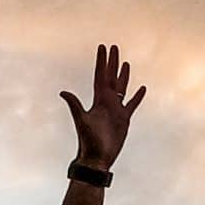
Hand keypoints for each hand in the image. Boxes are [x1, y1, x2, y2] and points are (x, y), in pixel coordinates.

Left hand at [58, 42, 145, 169]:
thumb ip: (75, 105)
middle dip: (112, 62)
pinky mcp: (124, 119)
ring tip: (125, 63)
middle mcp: (107, 102)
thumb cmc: (88, 141)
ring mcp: (116, 109)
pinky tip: (141, 89)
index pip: (100, 75)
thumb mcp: (82, 120)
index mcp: (98, 99)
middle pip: (111, 77)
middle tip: (114, 47)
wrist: (97, 157)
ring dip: (123, 75)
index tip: (103, 48)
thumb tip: (62, 92)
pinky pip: (132, 104)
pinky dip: (137, 97)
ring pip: (121, 88)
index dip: (102, 62)